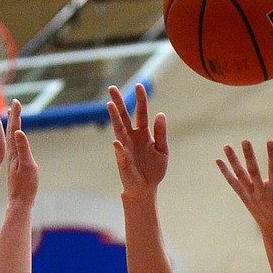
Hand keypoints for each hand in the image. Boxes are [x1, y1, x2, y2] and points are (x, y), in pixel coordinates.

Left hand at [4, 99, 37, 205]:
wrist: (19, 199)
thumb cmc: (25, 184)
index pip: (14, 128)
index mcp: (14, 150)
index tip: (16, 101)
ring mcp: (14, 157)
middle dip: (15, 116)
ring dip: (13, 124)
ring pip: (12, 137)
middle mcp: (13, 151)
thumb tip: (18, 132)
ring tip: (14, 115)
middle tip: (16, 103)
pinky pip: (14, 144)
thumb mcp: (26, 165)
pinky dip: (14, 135)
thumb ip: (22, 148)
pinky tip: (15, 135)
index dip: (16, 115)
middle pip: (13, 130)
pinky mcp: (16, 162)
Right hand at [107, 83, 167, 198]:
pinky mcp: (123, 160)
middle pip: (124, 116)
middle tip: (112, 87)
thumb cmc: (154, 169)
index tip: (139, 85)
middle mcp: (132, 137)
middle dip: (119, 102)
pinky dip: (119, 148)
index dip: (140, 100)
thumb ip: (161, 133)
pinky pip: (121, 153)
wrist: (146, 187)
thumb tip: (161, 114)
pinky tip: (117, 142)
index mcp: (143, 133)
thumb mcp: (162, 150)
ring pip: (118, 129)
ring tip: (109, 104)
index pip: (141, 112)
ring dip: (114, 117)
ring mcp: (125, 147)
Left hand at [217, 139, 272, 246]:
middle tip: (245, 141)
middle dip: (249, 156)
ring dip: (233, 161)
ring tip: (226, 146)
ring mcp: (251, 195)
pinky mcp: (245, 197)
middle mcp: (261, 193)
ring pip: (240, 176)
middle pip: (253, 172)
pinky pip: (233, 183)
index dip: (272, 155)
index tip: (271, 141)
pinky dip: (226, 172)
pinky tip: (218, 161)